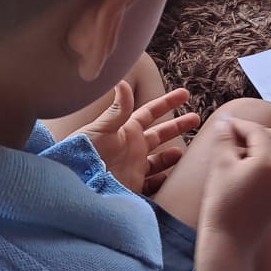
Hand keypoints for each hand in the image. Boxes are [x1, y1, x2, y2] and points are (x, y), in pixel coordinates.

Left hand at [75, 82, 200, 194]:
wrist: (73, 186)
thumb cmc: (82, 154)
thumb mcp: (100, 129)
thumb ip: (117, 109)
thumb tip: (123, 82)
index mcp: (126, 131)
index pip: (151, 112)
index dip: (168, 102)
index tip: (185, 94)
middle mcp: (131, 148)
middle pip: (159, 134)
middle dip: (177, 126)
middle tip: (197, 118)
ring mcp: (133, 168)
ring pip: (159, 160)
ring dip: (172, 155)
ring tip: (186, 152)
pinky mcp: (132, 187)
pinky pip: (153, 184)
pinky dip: (164, 180)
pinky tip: (173, 177)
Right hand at [198, 117, 270, 243]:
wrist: (230, 243)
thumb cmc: (221, 204)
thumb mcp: (220, 166)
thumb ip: (224, 139)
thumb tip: (226, 121)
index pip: (257, 131)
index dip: (239, 125)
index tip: (224, 124)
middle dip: (256, 133)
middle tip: (233, 136)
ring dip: (263, 145)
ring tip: (239, 152)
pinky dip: (268, 160)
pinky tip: (247, 167)